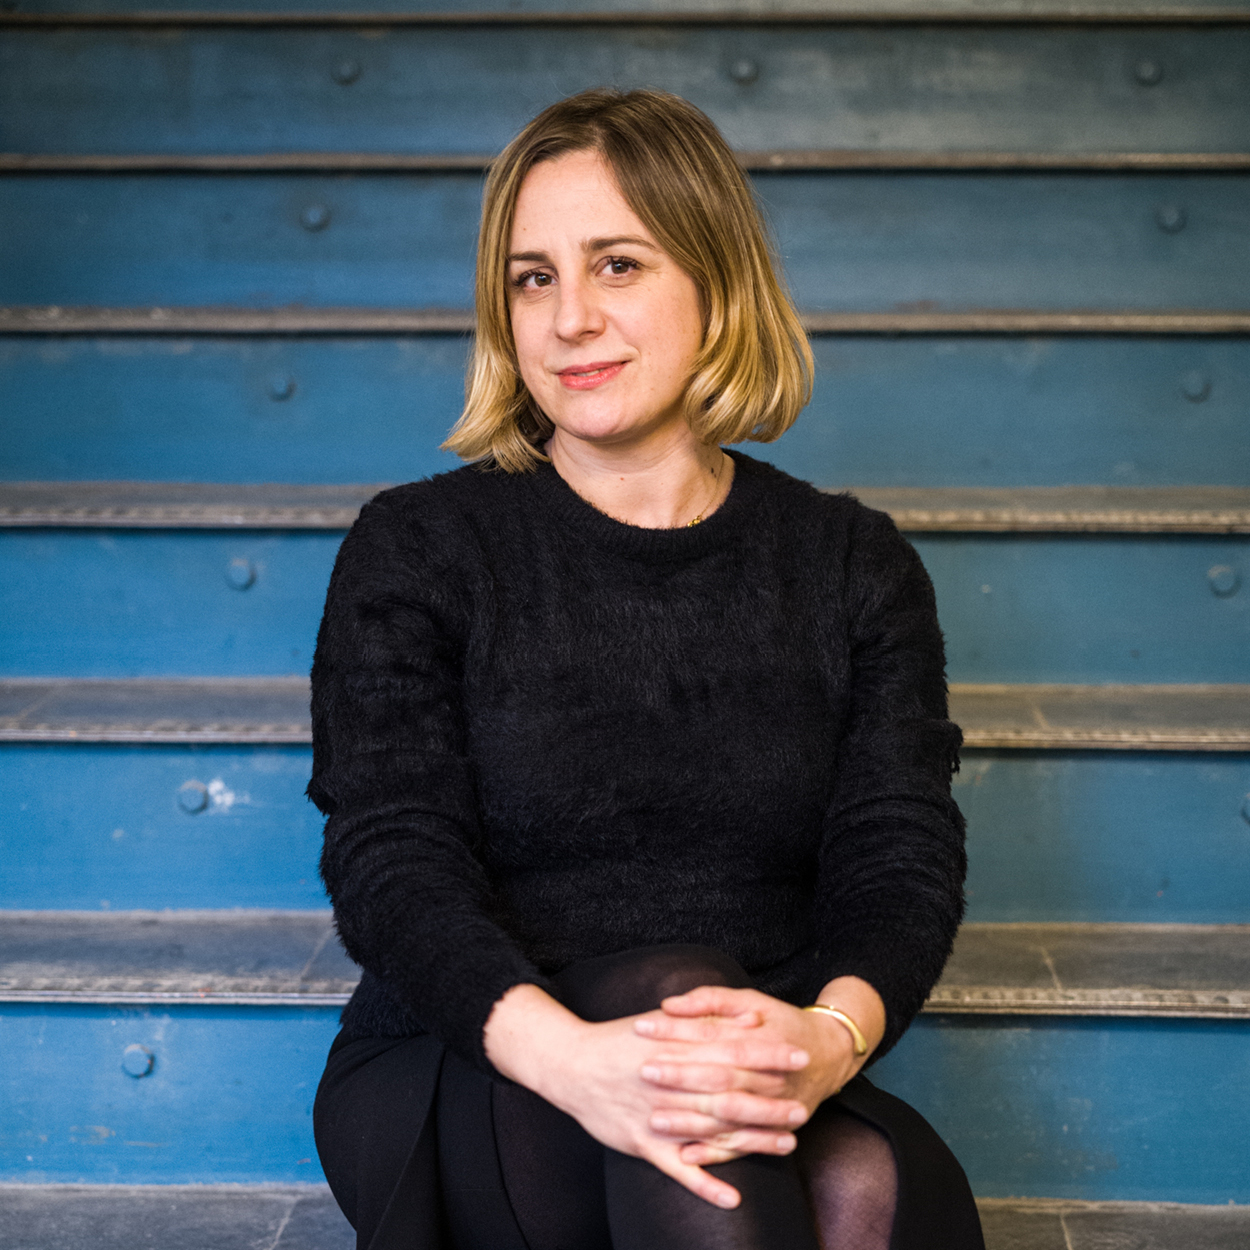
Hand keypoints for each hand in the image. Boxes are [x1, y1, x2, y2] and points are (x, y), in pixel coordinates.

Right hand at [483, 984, 807, 1208]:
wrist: (568, 1064)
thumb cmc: (618, 1039)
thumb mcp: (660, 1020)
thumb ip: (704, 1019)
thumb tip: (752, 1018)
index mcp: (674, 1047)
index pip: (730, 1048)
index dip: (766, 1053)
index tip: (798, 1055)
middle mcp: (669, 1081)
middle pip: (727, 1091)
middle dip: (768, 1099)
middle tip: (803, 1106)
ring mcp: (655, 1115)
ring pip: (710, 1130)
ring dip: (750, 1140)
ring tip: (787, 1144)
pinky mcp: (641, 1144)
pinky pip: (676, 1168)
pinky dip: (704, 1184)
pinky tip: (733, 1197)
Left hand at [633, 977, 884, 1165]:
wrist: (828, 1055)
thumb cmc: (781, 1022)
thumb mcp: (751, 1000)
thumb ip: (710, 1000)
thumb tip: (668, 1004)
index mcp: (758, 1036)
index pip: (709, 1032)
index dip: (674, 1030)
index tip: (641, 1028)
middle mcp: (766, 1073)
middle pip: (717, 1075)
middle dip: (679, 1075)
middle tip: (644, 1072)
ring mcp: (772, 1104)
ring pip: (727, 1116)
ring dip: (690, 1121)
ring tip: (654, 1121)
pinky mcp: (774, 1128)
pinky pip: (742, 1145)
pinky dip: (715, 1154)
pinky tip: (686, 1155)